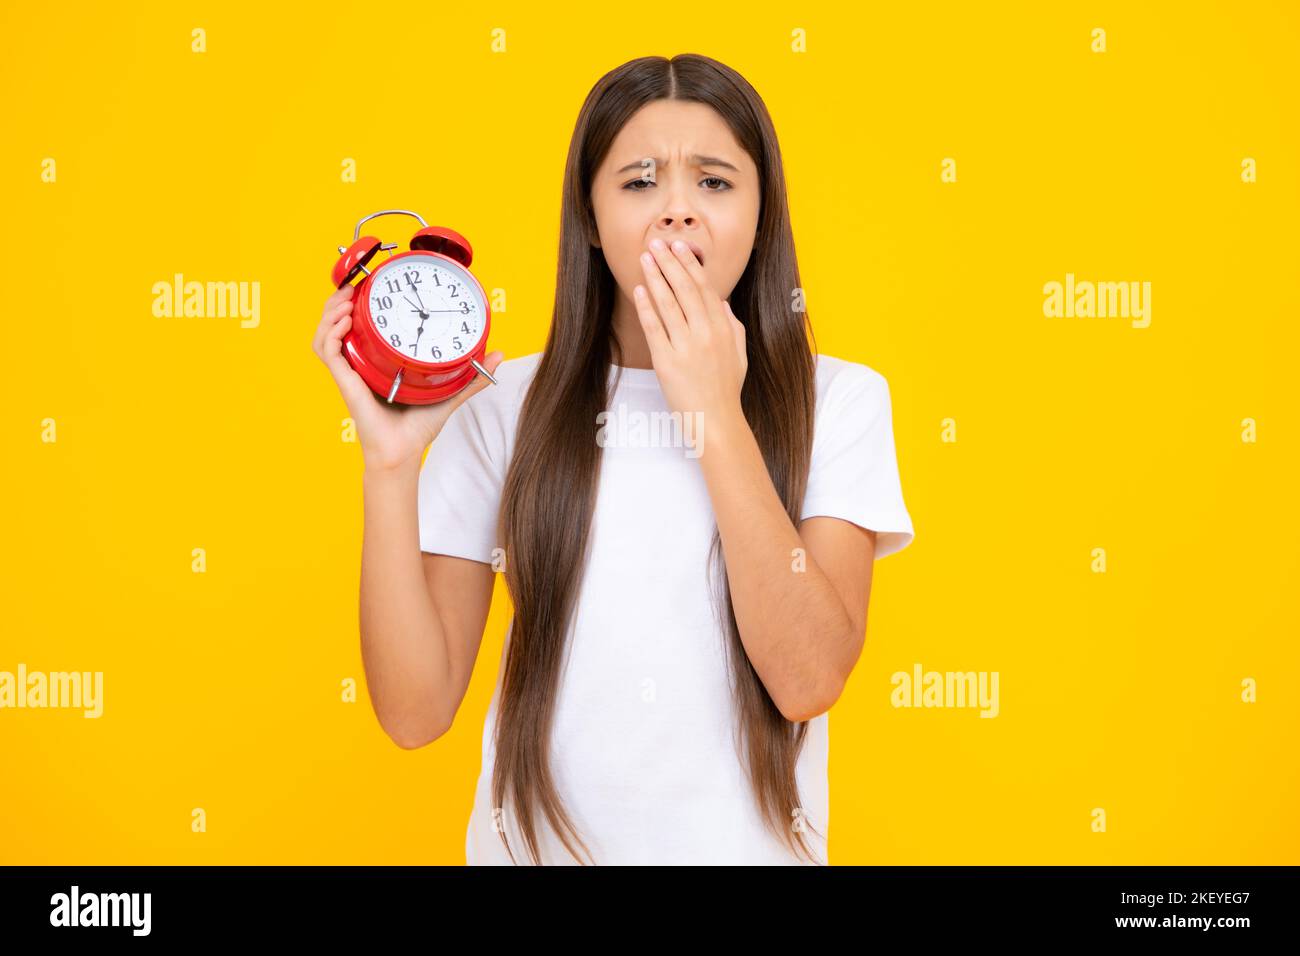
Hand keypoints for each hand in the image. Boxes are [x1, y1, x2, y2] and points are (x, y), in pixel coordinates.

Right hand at [311, 283, 502, 472]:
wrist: (404, 452)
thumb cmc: (419, 427)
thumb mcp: (449, 392)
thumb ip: (472, 376)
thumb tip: (498, 354)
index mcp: (378, 361)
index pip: (361, 325)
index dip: (359, 303)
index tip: (370, 285)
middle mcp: (360, 363)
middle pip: (336, 323)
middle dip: (339, 300)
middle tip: (355, 285)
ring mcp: (350, 372)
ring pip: (326, 334)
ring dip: (331, 312)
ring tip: (346, 300)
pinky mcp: (346, 382)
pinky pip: (329, 352)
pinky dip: (331, 333)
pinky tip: (345, 321)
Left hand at [633, 238, 746, 419]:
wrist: (716, 422)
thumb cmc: (727, 390)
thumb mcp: (739, 354)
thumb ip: (733, 325)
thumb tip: (722, 302)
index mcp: (723, 328)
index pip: (705, 288)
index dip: (690, 265)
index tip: (680, 247)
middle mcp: (706, 333)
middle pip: (685, 289)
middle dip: (670, 263)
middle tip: (657, 243)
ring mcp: (686, 347)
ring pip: (669, 304)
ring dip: (656, 277)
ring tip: (645, 258)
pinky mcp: (667, 362)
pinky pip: (655, 329)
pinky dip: (646, 307)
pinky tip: (639, 290)